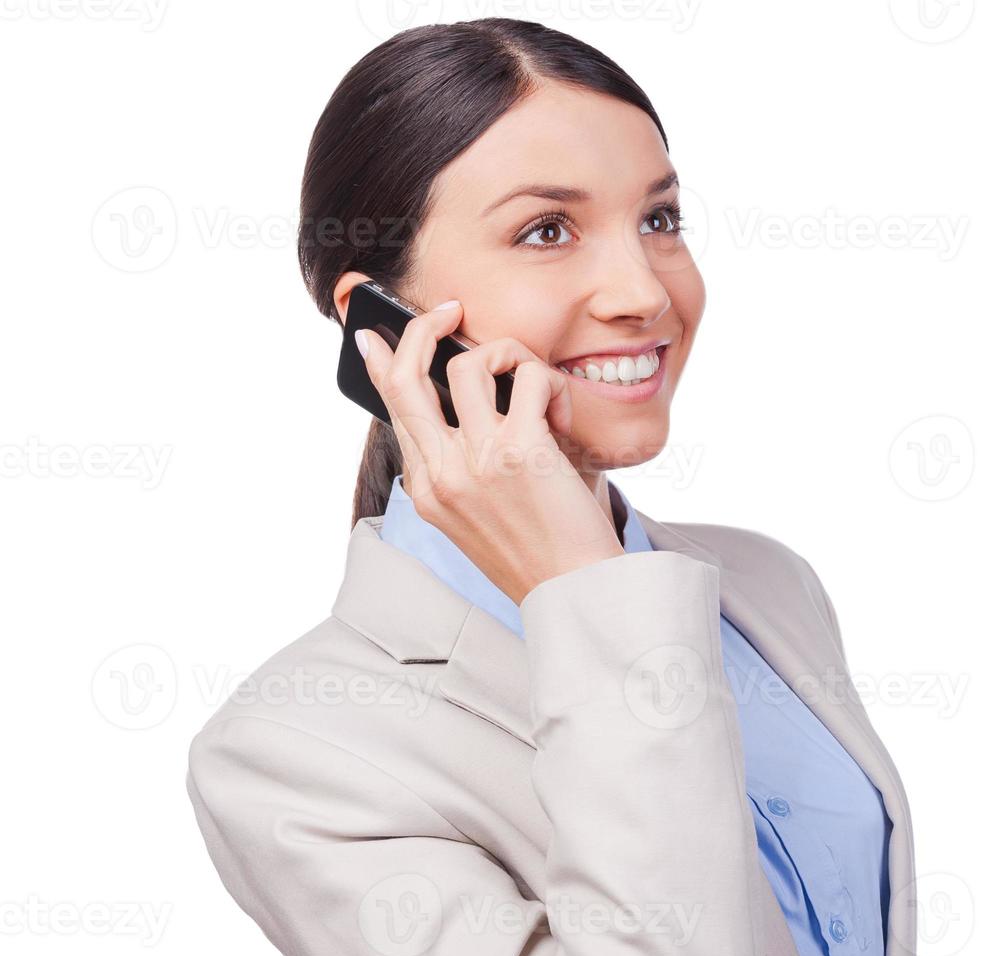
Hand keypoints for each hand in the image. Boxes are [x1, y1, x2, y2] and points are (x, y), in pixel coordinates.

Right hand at [356, 300, 624, 603]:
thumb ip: (465, 464)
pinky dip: (549, 383)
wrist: (576, 591)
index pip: (392, 410)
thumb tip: (475, 400)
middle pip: (405, 376)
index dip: (383, 364)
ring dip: (508, 355)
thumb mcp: (482, 512)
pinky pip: (528, 377)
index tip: (376, 338)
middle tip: (449, 310)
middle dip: (421, 328)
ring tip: (535, 387)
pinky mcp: (519, 450)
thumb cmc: (543, 548)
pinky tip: (561, 415)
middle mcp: (441, 473)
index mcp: (427, 489)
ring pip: (468, 363)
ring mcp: (476, 460)